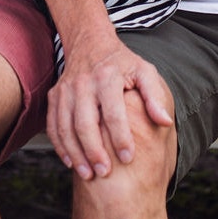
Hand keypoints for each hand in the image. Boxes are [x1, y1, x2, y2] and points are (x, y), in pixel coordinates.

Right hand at [46, 37, 173, 180]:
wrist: (90, 43)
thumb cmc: (122, 63)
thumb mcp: (144, 71)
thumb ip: (155, 96)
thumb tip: (164, 122)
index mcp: (108, 77)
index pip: (113, 112)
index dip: (120, 137)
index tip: (128, 158)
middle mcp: (83, 83)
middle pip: (85, 123)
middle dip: (94, 151)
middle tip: (105, 173)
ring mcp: (65, 89)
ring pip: (65, 127)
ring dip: (75, 153)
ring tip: (88, 175)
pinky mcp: (54, 96)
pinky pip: (53, 125)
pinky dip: (59, 145)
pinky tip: (70, 162)